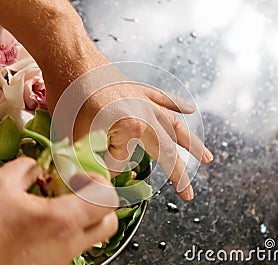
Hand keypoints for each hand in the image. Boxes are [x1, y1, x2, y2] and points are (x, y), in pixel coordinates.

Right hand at [0, 157, 118, 264]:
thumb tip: (37, 166)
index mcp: (62, 221)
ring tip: (61, 205)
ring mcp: (64, 259)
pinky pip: (74, 245)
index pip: (107, 199)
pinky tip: (46, 223)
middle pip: (109, 221)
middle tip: (80, 191)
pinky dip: (69, 231)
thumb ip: (25, 167)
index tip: (82, 176)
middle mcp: (69, 243)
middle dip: (100, 201)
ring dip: (85, 216)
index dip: (100, 182)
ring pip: (94, 235)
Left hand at [66, 81, 213, 200]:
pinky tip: (190, 109)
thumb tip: (109, 171)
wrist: (70, 57)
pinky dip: (177, 104)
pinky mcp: (139, 89)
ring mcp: (144, 101)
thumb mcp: (76, 136)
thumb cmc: (70, 96)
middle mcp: (145, 114)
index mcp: (131, 126)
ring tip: (207, 158)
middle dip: (179, 174)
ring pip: (175, 125)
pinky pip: (164, 98)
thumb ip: (95, 161)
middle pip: (167, 150)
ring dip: (191, 143)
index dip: (100, 160)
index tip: (87, 153)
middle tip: (188, 194)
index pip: (122, 160)